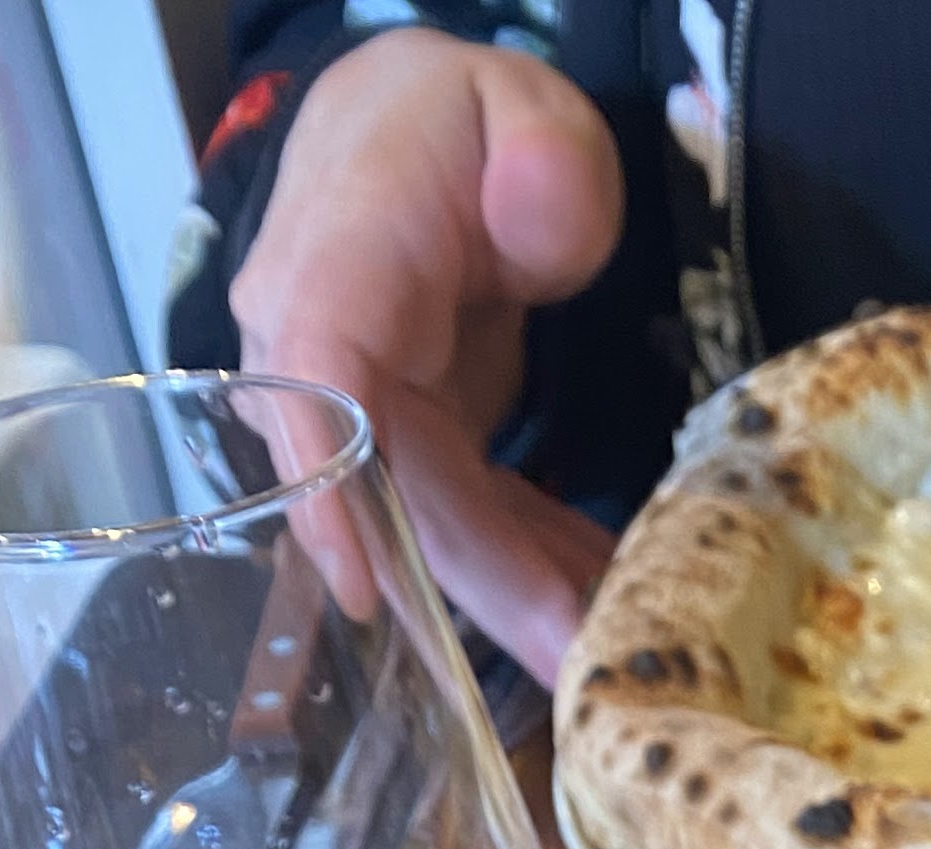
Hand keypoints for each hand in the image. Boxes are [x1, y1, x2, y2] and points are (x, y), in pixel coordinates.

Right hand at [231, 33, 625, 685]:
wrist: (412, 138)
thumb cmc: (455, 122)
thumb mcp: (514, 101)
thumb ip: (539, 149)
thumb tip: (540, 217)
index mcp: (337, 261)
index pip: (314, 381)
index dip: (333, 488)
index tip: (364, 585)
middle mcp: (327, 356)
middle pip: (398, 494)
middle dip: (487, 592)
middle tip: (577, 666)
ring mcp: (369, 416)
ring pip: (441, 529)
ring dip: (527, 599)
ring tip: (616, 654)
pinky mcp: (416, 449)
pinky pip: (477, 523)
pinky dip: (543, 568)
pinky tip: (609, 606)